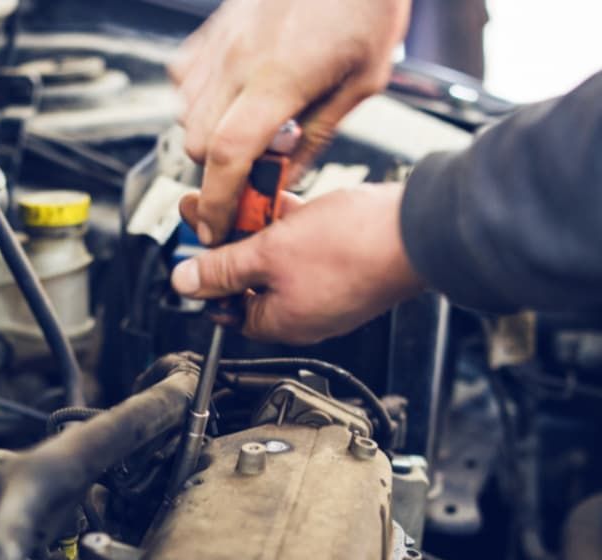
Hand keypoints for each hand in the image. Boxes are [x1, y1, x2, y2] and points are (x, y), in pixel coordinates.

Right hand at [169, 0, 409, 244]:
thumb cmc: (365, 5)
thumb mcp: (361, 83)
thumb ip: (317, 135)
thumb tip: (286, 175)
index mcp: (279, 80)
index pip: (227, 156)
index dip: (217, 203)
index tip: (218, 227)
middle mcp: (239, 60)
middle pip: (197, 143)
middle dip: (216, 174)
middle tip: (249, 179)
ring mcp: (221, 42)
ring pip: (184, 114)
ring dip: (208, 138)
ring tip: (247, 134)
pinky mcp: (214, 27)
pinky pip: (184, 78)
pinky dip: (198, 100)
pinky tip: (231, 99)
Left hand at [171, 183, 424, 344]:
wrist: (415, 230)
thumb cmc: (351, 251)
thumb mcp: (268, 255)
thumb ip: (223, 269)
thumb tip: (185, 283)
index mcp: (281, 323)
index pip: (227, 309)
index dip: (207, 277)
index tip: (194, 247)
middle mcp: (304, 311)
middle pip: (250, 278)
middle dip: (228, 242)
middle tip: (212, 211)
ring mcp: (325, 285)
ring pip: (276, 255)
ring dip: (256, 225)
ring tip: (244, 194)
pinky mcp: (343, 260)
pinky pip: (304, 243)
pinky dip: (288, 221)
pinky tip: (280, 195)